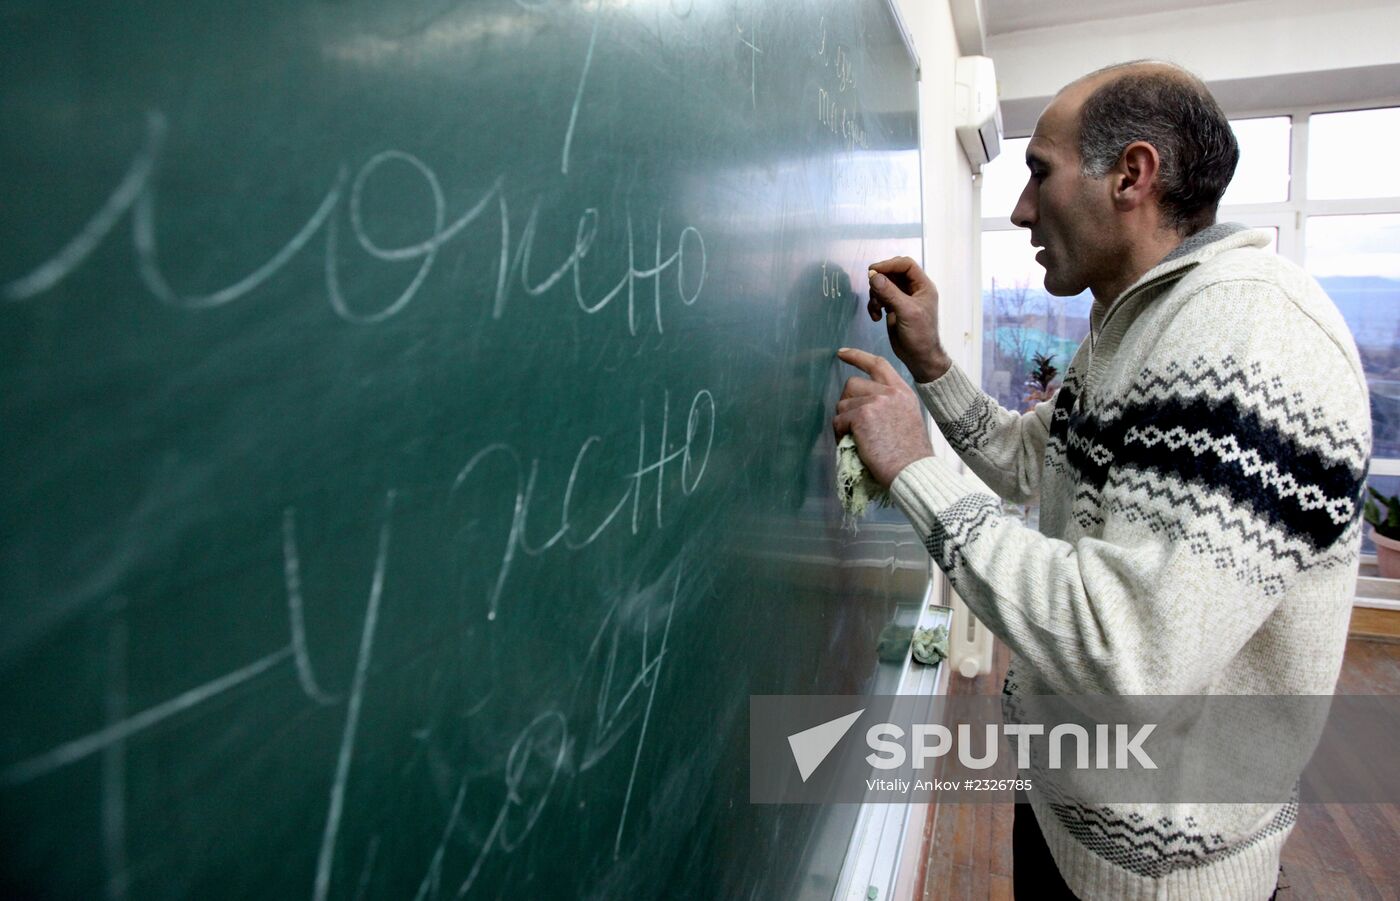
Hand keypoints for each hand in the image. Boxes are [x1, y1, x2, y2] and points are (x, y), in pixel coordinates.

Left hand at [833, 347, 933, 487]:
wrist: (913, 471)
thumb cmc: (909, 455)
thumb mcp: (907, 419)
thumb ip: (889, 405)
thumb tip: (862, 405)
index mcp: (902, 391)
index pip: (878, 364)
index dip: (857, 356)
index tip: (842, 353)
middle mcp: (890, 392)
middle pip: (852, 384)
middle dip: (846, 404)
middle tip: (851, 425)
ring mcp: (876, 401)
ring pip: (842, 404)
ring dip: (844, 423)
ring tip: (856, 439)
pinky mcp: (862, 415)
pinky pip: (839, 420)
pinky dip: (841, 434)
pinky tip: (854, 445)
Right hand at [867, 256, 950, 382]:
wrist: (919, 357)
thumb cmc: (920, 334)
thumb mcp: (906, 311)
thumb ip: (890, 293)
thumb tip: (873, 276)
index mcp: (923, 286)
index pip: (906, 265)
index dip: (889, 264)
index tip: (873, 270)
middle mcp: (913, 289)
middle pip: (892, 273)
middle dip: (880, 281)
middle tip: (872, 290)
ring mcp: (902, 299)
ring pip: (883, 286)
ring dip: (875, 295)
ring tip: (876, 309)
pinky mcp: (893, 308)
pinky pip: (879, 298)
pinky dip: (874, 305)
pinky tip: (876, 317)